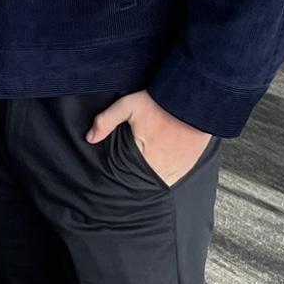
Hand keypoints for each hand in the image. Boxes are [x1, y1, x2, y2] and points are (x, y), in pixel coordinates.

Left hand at [86, 90, 212, 185]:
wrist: (194, 101)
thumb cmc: (161, 103)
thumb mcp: (128, 105)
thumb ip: (106, 121)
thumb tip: (90, 138)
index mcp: (142, 157)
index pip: (125, 175)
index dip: (120, 174)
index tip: (116, 174)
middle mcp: (159, 168)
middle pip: (141, 182)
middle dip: (134, 178)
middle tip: (129, 171)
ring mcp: (175, 169)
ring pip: (157, 182)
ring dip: (150, 179)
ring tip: (143, 172)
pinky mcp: (187, 166)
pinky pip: (173, 178)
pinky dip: (165, 175)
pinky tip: (159, 169)